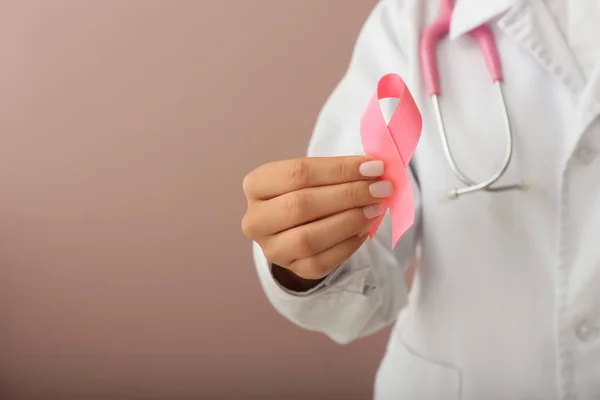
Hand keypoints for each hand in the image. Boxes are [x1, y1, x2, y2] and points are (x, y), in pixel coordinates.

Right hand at [242, 156, 391, 282]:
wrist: (296, 227)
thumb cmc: (307, 192)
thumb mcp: (314, 175)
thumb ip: (338, 171)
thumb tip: (375, 169)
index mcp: (256, 185)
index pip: (297, 173)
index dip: (339, 170)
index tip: (374, 167)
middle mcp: (256, 219)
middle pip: (301, 205)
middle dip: (347, 196)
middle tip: (380, 189)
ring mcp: (271, 248)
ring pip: (309, 238)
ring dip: (348, 221)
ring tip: (375, 209)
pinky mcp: (291, 269)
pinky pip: (322, 261)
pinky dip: (348, 244)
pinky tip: (364, 229)